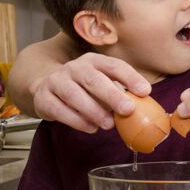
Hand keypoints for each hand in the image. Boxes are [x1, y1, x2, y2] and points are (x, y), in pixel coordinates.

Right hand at [31, 52, 150, 132]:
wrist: (47, 87)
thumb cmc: (84, 88)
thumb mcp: (102, 83)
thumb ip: (120, 92)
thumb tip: (144, 106)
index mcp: (93, 60)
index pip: (113, 65)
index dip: (130, 77)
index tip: (145, 91)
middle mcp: (74, 67)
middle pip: (93, 79)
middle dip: (112, 95)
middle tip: (128, 109)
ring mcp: (56, 81)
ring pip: (74, 94)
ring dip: (93, 110)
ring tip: (108, 125)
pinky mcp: (44, 97)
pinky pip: (59, 109)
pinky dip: (76, 120)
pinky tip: (90, 128)